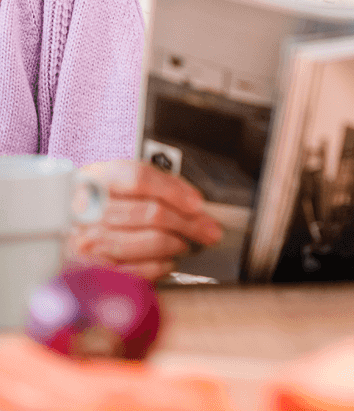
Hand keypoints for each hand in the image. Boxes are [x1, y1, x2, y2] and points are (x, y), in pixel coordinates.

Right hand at [70, 160, 221, 280]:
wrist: (49, 227)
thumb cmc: (94, 201)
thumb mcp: (115, 178)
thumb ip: (152, 182)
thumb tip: (192, 200)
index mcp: (96, 178)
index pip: (141, 179)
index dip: (175, 190)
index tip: (198, 203)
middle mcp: (88, 210)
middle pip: (152, 213)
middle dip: (190, 222)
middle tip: (208, 228)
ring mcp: (87, 242)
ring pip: (149, 241)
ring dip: (178, 243)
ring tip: (187, 242)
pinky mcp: (90, 271)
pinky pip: (137, 270)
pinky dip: (160, 266)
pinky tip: (168, 260)